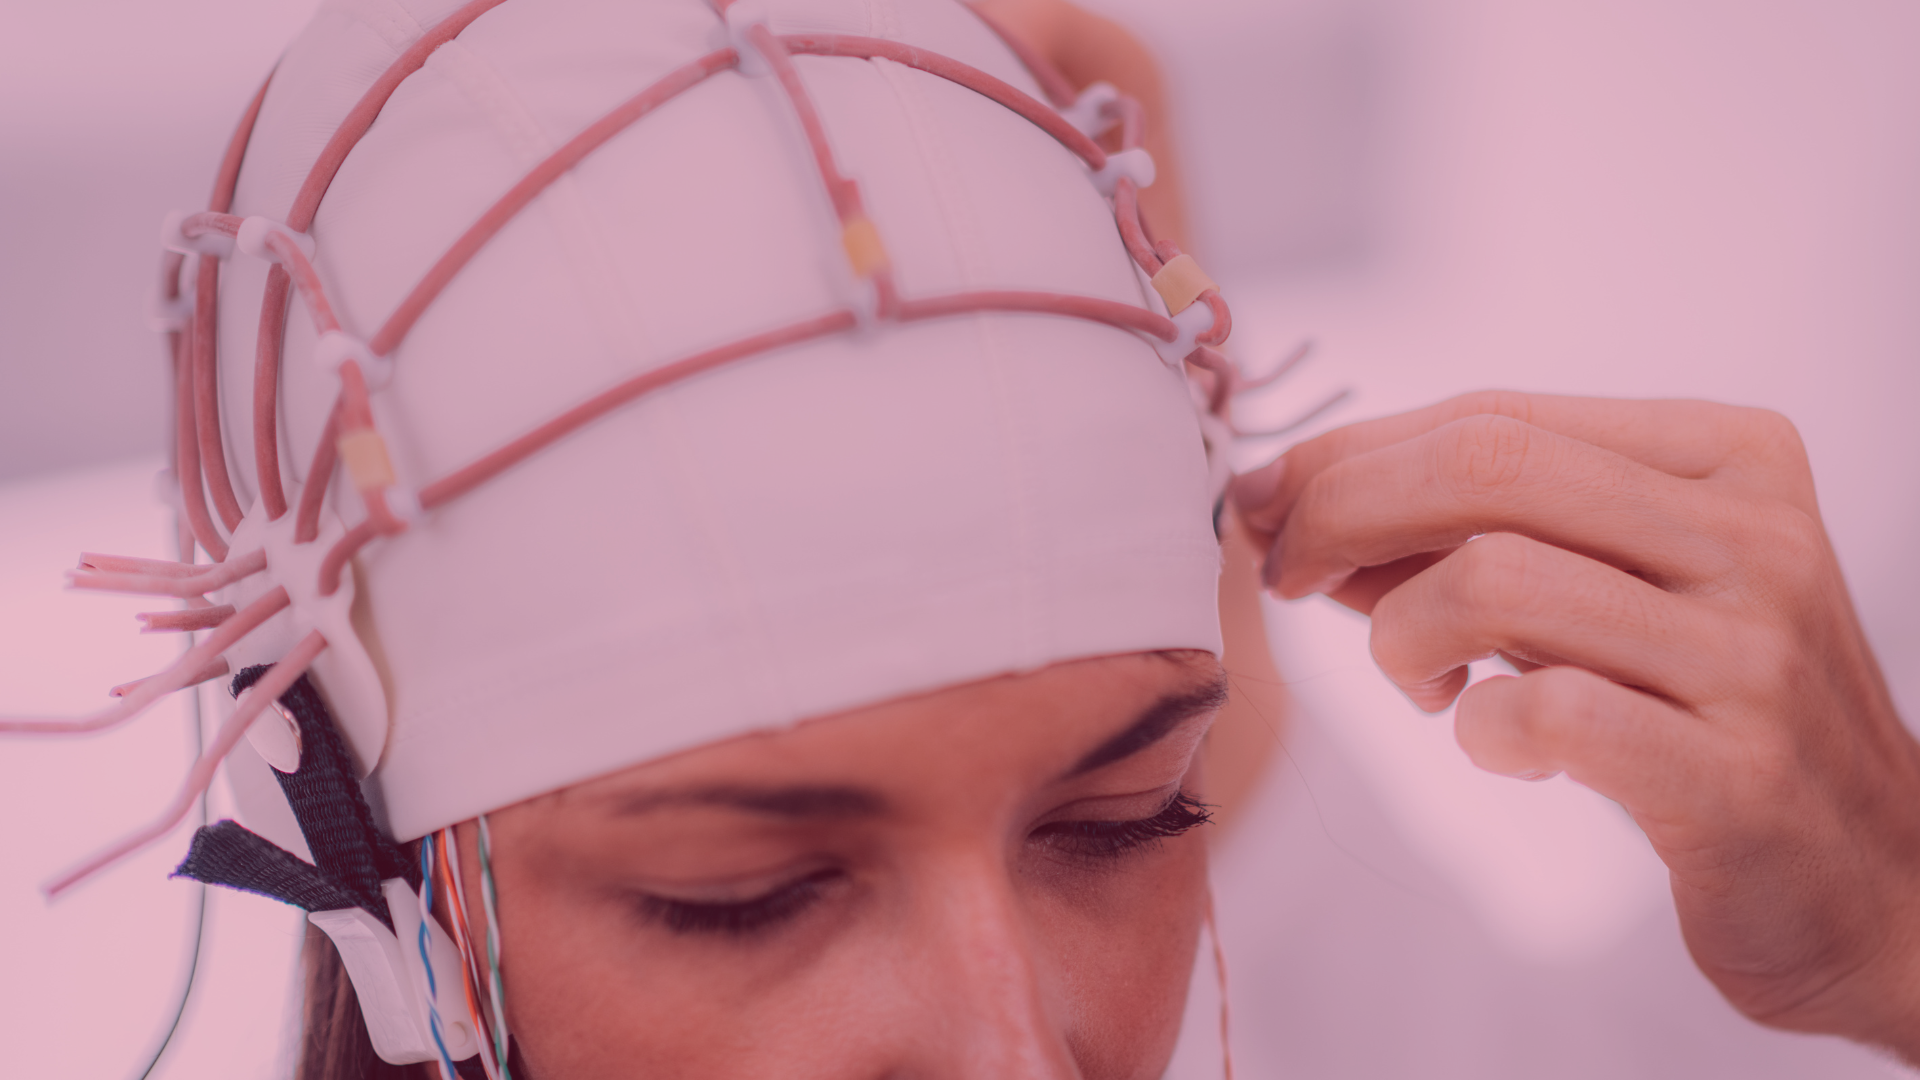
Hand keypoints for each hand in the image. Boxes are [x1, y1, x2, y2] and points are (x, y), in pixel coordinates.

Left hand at [1232, 391, 1919, 1060]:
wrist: (1876, 884)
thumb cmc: (1707, 719)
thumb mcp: (1604, 595)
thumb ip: (1476, 537)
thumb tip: (1298, 504)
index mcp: (1728, 457)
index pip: (1494, 415)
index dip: (1351, 454)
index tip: (1268, 500)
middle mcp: (1754, 535)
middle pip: (1483, 466)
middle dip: (1342, 511)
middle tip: (1288, 576)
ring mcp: (1752, 653)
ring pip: (1494, 577)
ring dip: (1401, 634)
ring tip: (1421, 680)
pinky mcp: (1735, 774)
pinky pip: (1545, 714)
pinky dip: (1480, 729)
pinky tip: (1495, 743)